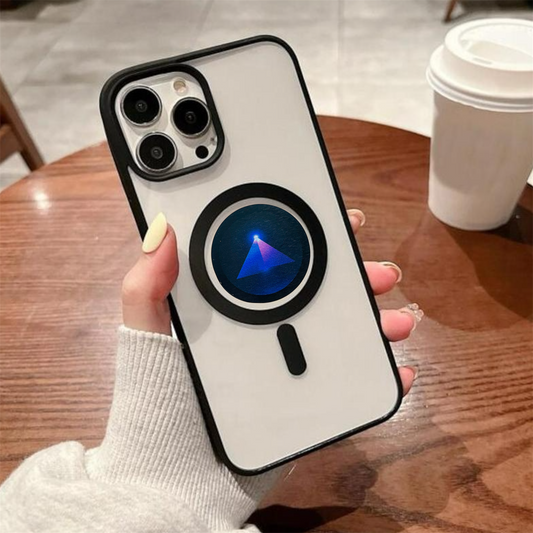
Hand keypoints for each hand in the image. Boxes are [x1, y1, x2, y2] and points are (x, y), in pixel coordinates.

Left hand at [122, 210, 419, 394]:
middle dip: (356, 278)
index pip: (275, 259)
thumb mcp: (147, 338)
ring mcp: (287, 365)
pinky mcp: (304, 398)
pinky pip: (347, 382)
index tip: (341, 223)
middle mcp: (264, 329)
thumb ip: (147, 288)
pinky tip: (398, 370)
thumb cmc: (158, 403)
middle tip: (382, 274)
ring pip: (340, 333)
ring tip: (398, 321)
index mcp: (232, 307)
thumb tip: (163, 229)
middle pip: (319, 292)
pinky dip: (376, 374)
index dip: (310, 237)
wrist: (179, 478)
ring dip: (376, 321)